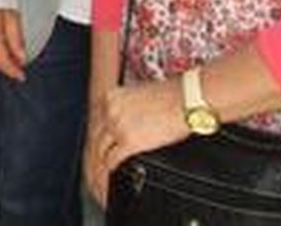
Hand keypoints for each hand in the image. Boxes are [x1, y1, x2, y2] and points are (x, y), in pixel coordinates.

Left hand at [83, 78, 186, 206]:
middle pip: (93, 140)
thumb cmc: (172, 96)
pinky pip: (112, 162)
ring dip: (99, 172)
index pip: (94, 124)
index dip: (93, 143)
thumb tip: (124, 127)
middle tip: (93, 176)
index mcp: (110, 97)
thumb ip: (126, 110)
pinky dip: (110, 175)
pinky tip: (111, 182)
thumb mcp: (139, 96)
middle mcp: (109, 110)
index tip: (93, 155)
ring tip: (100, 185)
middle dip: (92, 161)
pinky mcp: (129, 140)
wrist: (187, 98)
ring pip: (99, 153)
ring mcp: (117, 125)